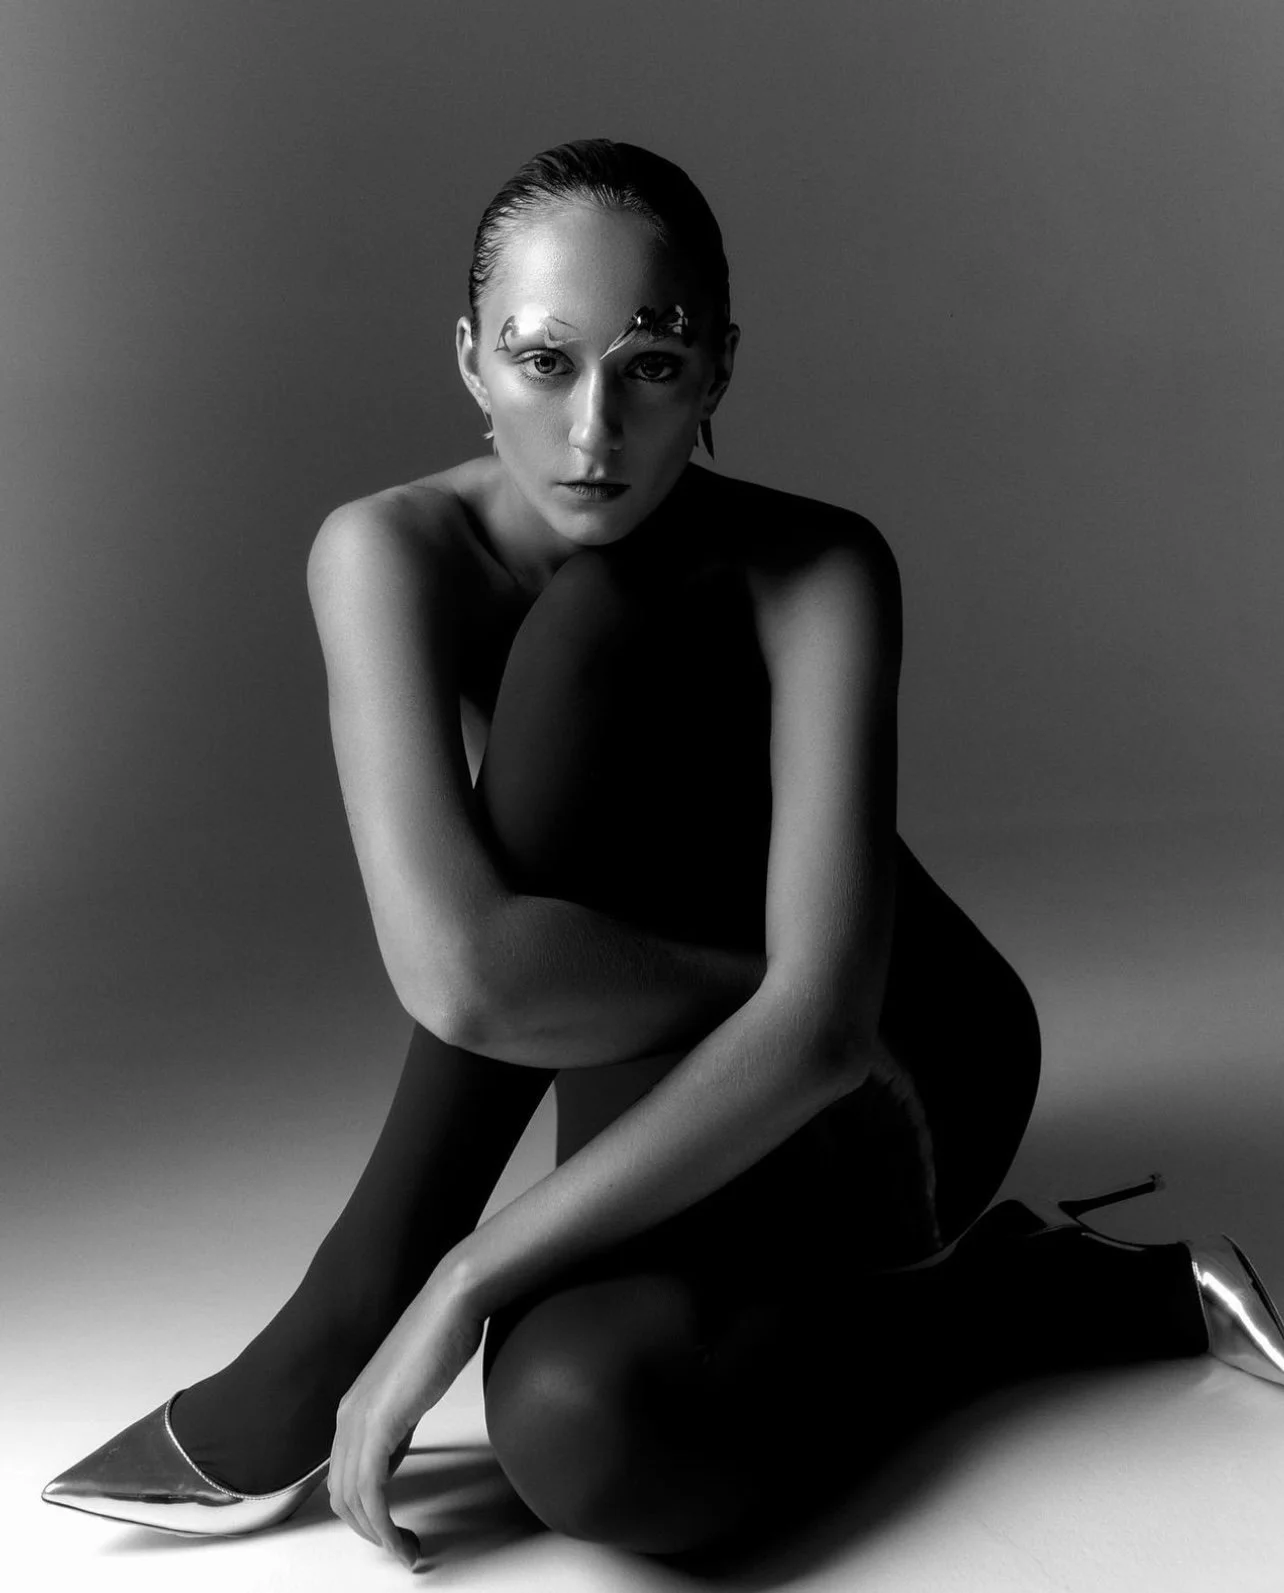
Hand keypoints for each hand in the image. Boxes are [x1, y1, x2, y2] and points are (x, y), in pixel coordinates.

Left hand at [328, 1265, 483, 1567]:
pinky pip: (371, 1491)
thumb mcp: (411, 1393)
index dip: (364, 1511)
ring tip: (405, 1550)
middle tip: (399, 1547)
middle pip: (342, 1495)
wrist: (450, 1304)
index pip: (344, 1477)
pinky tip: (403, 1538)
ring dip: (378, 1534)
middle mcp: (347, 1416)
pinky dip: (384, 1524)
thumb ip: (397, 1424)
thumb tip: (395, 1454)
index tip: (391, 1529)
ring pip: (353, 1499)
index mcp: (352, 1408)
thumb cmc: (440, 1336)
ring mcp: (359, 1419)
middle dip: (368, 1529)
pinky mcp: (379, 1423)